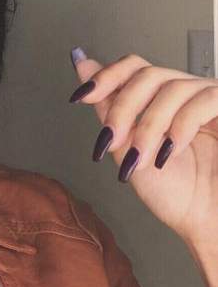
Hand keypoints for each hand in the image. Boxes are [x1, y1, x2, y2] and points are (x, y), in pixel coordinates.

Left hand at [68, 48, 217, 254]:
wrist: (207, 221)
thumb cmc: (177, 193)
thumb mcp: (128, 147)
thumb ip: (108, 106)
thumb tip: (83, 65)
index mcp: (162, 100)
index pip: (135, 67)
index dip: (107, 76)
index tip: (81, 96)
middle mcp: (187, 94)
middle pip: (147, 75)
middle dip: (122, 109)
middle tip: (112, 141)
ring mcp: (210, 99)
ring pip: (171, 87)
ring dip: (148, 127)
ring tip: (142, 158)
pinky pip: (203, 100)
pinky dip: (180, 126)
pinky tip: (170, 151)